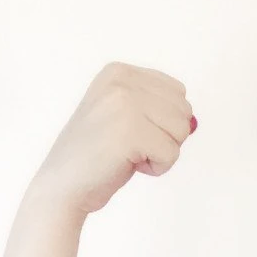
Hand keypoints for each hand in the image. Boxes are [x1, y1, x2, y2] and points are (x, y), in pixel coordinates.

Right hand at [28, 60, 198, 219]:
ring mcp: (125, 103)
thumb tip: (193, 122)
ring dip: (161, 153)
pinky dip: (157, 168)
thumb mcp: (125, 118)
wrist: (63, 185)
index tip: (132, 133)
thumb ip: (157, 110)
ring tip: (129, 155)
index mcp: (119, 71)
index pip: (178, 92)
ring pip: (181, 131)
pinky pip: (172, 154)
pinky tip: (130, 166)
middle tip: (131, 147)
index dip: (164, 122)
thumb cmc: (97, 158)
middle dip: (166, 137)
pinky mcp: (130, 130)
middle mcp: (122, 80)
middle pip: (183, 111)